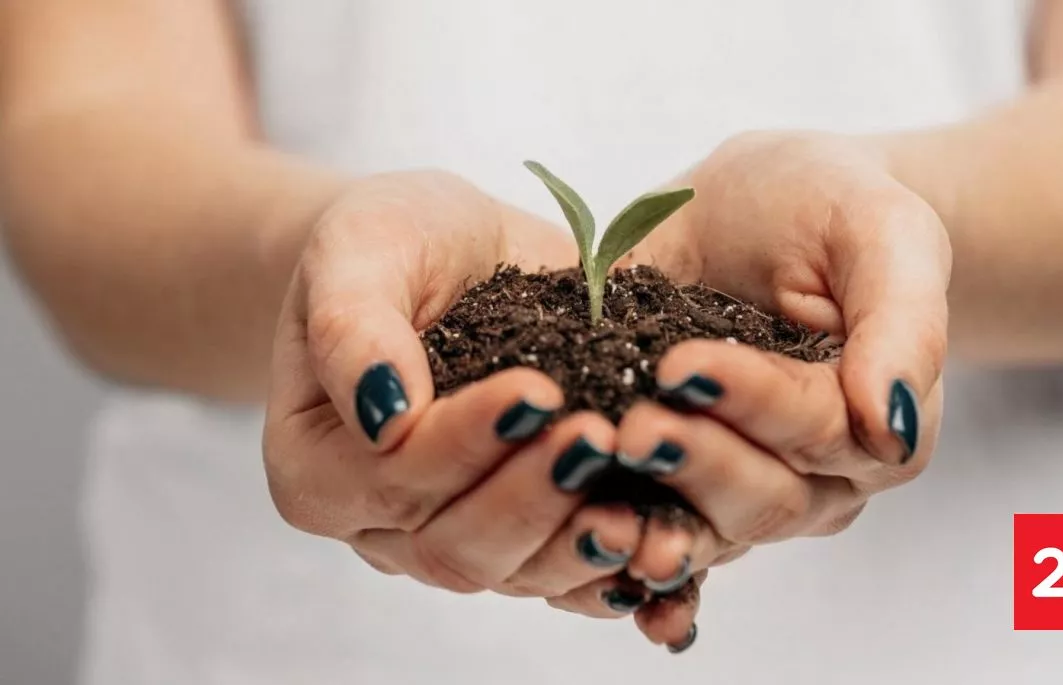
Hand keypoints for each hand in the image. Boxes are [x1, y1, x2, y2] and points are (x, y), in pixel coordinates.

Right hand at [263, 171, 644, 599]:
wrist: (448, 255)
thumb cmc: (392, 243)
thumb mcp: (358, 249)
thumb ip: (351, 324)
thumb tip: (385, 415)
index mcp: (318, 465)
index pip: (391, 475)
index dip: (464, 443)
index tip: (536, 390)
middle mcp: (382, 523)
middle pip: (454, 545)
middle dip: (532, 496)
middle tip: (598, 436)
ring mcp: (456, 535)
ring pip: (517, 574)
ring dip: (580, 542)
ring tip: (639, 502)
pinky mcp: (526, 531)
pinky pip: (569, 572)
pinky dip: (618, 566)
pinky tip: (663, 539)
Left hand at [584, 131, 950, 646]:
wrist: (755, 208)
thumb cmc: (829, 207)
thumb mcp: (882, 230)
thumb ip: (904, 323)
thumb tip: (890, 427)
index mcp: (872, 418)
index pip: (818, 427)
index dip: (754, 402)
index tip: (684, 366)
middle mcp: (814, 474)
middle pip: (763, 496)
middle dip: (696, 463)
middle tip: (633, 428)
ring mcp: (740, 486)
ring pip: (705, 529)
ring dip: (652, 522)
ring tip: (596, 494)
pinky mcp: (672, 484)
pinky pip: (652, 535)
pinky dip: (621, 561)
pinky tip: (586, 561)